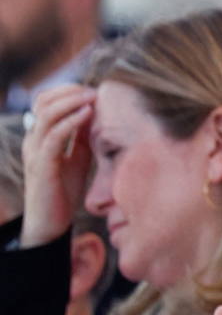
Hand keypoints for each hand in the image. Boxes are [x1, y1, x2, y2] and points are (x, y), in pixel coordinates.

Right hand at [19, 84, 94, 247]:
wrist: (51, 223)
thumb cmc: (64, 190)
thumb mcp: (78, 157)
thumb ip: (83, 136)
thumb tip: (95, 112)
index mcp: (39, 137)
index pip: (45, 101)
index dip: (67, 91)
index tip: (92, 91)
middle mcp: (33, 140)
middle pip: (42, 101)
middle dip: (69, 92)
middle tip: (93, 91)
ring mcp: (35, 152)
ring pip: (46, 114)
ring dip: (71, 101)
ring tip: (92, 97)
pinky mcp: (42, 166)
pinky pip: (54, 136)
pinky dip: (71, 121)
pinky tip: (87, 114)